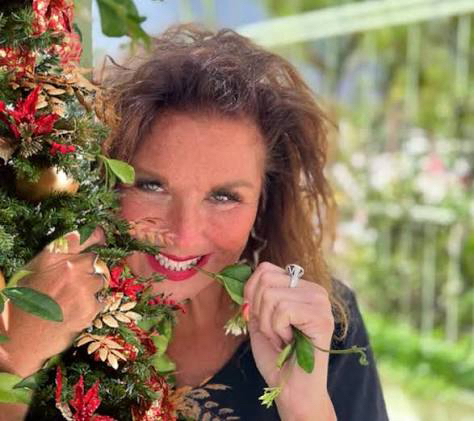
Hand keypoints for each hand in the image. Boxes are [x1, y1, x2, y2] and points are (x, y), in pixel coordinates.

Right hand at [0, 228, 106, 377]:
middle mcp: (69, 267)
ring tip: (73, 299)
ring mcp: (82, 287)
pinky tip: (74, 312)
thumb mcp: (32, 271)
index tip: (101, 239)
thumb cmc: (22, 303)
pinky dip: (92, 305)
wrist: (19, 339)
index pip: (82, 236)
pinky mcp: (90, 306)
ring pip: (100, 280)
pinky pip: (100, 299)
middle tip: (75, 283)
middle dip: (88, 269)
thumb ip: (56, 257)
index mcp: (52, 256)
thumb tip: (80, 244)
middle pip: (94, 259)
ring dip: (92, 287)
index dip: (95, 236)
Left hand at [243, 262, 336, 420]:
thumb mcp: (259, 318)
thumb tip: (243, 272)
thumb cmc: (275, 355)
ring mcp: (321, 303)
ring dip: (268, 324)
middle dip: (258, 310)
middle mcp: (314, 290)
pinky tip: (290, 342)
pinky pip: (283, 311)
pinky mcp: (322, 318)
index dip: (251, 292)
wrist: (290, 388)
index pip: (265, 269)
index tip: (257, 317)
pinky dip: (277, 330)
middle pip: (265, 279)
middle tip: (272, 331)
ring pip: (271, 295)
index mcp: (301, 286)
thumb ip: (254, 294)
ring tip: (282, 339)